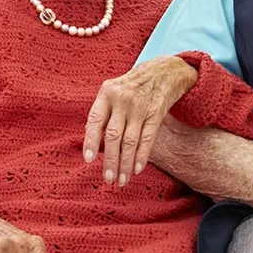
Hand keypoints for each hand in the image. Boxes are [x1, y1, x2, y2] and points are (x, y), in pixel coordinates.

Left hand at [84, 56, 197, 186]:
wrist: (164, 71)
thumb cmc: (132, 85)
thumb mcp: (112, 89)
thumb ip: (102, 112)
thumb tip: (89, 139)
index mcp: (107, 93)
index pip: (95, 120)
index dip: (90, 140)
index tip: (88, 159)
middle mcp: (122, 100)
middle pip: (113, 135)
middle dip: (110, 160)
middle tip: (108, 178)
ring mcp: (140, 107)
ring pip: (130, 141)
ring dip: (125, 164)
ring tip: (121, 180)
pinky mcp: (156, 114)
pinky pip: (148, 139)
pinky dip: (142, 156)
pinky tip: (137, 169)